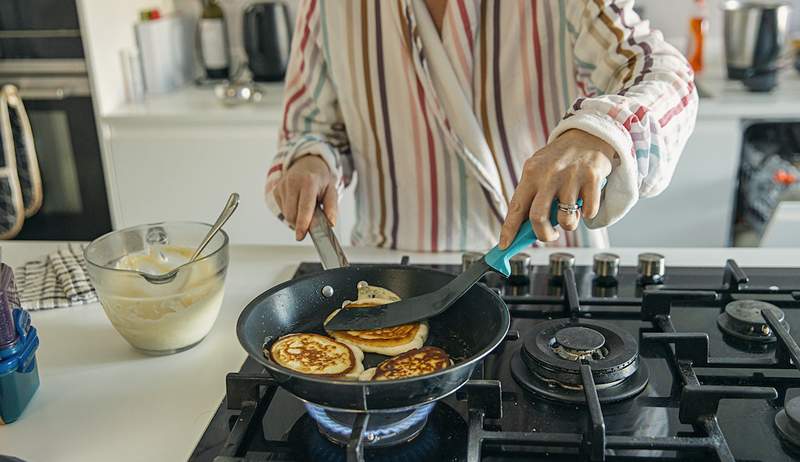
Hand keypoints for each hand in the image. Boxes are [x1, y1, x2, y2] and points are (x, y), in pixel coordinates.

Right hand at [272, 155, 337, 240]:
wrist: (306, 164)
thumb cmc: (320, 180)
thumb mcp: (331, 190)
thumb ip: (331, 207)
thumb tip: (331, 223)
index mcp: (309, 181)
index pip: (305, 206)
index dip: (303, 223)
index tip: (301, 236)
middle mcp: (293, 182)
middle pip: (292, 214)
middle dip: (301, 223)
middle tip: (312, 220)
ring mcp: (282, 186)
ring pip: (286, 214)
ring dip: (296, 218)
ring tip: (305, 208)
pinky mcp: (275, 190)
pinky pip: (282, 210)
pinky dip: (291, 212)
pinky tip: (297, 203)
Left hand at [499, 129, 616, 247]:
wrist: (589, 134)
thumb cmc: (561, 158)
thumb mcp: (539, 169)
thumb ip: (532, 194)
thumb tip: (524, 228)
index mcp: (531, 173)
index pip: (516, 207)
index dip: (509, 230)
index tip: (504, 245)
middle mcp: (549, 175)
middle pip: (538, 218)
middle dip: (543, 235)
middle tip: (549, 235)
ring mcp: (571, 177)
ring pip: (566, 220)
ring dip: (568, 224)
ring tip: (570, 213)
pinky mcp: (592, 179)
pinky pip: (588, 212)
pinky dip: (587, 214)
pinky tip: (585, 201)